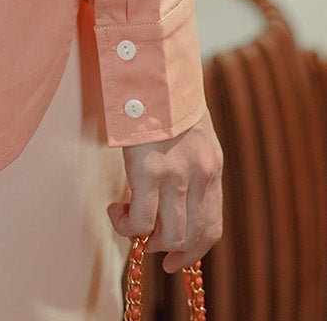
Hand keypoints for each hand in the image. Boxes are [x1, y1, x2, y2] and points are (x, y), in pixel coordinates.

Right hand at [107, 109, 222, 272]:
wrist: (154, 65)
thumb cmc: (165, 94)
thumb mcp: (191, 131)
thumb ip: (189, 162)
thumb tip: (173, 193)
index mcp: (211, 166)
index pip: (211, 226)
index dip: (193, 251)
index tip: (175, 260)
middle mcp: (200, 176)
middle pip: (190, 237)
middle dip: (166, 249)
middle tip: (144, 242)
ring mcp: (176, 175)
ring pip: (166, 236)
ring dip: (144, 238)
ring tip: (126, 221)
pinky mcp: (148, 171)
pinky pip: (140, 220)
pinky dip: (125, 225)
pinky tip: (115, 210)